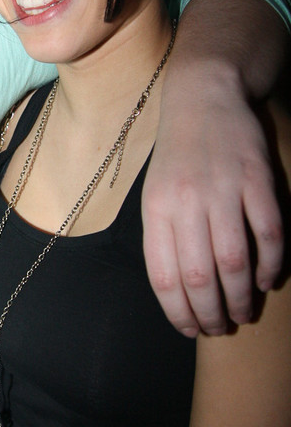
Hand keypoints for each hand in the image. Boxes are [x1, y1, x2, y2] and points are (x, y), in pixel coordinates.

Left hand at [142, 66, 283, 335]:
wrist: (203, 97)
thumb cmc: (177, 156)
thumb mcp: (155, 194)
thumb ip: (164, 238)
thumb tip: (178, 294)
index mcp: (156, 209)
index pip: (164, 277)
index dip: (179, 313)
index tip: (191, 330)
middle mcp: (187, 202)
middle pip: (200, 277)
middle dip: (212, 313)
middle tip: (222, 328)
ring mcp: (224, 190)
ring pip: (234, 261)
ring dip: (241, 297)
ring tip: (244, 313)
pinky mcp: (258, 179)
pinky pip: (269, 233)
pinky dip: (271, 264)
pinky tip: (267, 280)